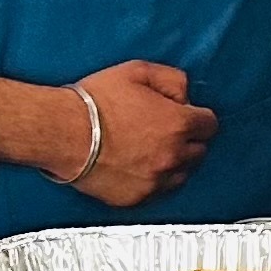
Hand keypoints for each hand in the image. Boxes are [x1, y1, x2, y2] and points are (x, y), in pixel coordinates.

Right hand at [62, 60, 217, 206]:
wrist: (61, 132)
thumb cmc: (95, 101)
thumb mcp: (138, 71)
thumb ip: (173, 80)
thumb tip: (185, 95)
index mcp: (178, 124)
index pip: (210, 125)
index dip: (198, 118)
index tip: (185, 116)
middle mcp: (172, 156)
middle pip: (199, 152)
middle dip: (188, 140)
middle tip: (165, 132)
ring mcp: (155, 181)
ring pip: (181, 175)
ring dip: (174, 162)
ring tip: (151, 151)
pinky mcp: (136, 198)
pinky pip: (157, 192)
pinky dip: (153, 181)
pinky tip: (137, 167)